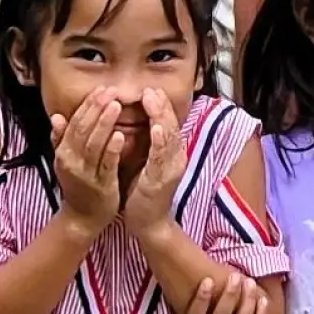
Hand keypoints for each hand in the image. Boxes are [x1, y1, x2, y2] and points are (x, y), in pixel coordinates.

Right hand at [51, 87, 123, 236]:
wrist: (82, 218)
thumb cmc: (78, 185)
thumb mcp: (66, 161)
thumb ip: (61, 139)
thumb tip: (56, 117)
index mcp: (63, 152)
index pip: (74, 123)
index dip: (88, 105)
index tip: (102, 89)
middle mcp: (71, 160)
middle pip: (83, 130)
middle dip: (96, 108)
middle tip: (111, 90)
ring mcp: (86, 173)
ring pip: (94, 144)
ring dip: (105, 123)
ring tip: (116, 105)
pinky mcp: (101, 185)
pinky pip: (106, 164)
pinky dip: (113, 149)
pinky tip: (122, 135)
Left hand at [123, 89, 189, 235]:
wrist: (149, 224)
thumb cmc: (143, 193)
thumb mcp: (145, 163)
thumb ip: (145, 143)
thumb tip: (137, 122)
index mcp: (171, 152)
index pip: (169, 123)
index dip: (161, 106)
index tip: (151, 90)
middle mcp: (175, 157)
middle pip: (172, 125)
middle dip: (162, 106)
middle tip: (151, 89)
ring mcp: (171, 168)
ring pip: (170, 137)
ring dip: (161, 117)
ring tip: (153, 100)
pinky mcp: (163, 180)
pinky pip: (162, 157)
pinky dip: (160, 141)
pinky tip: (156, 129)